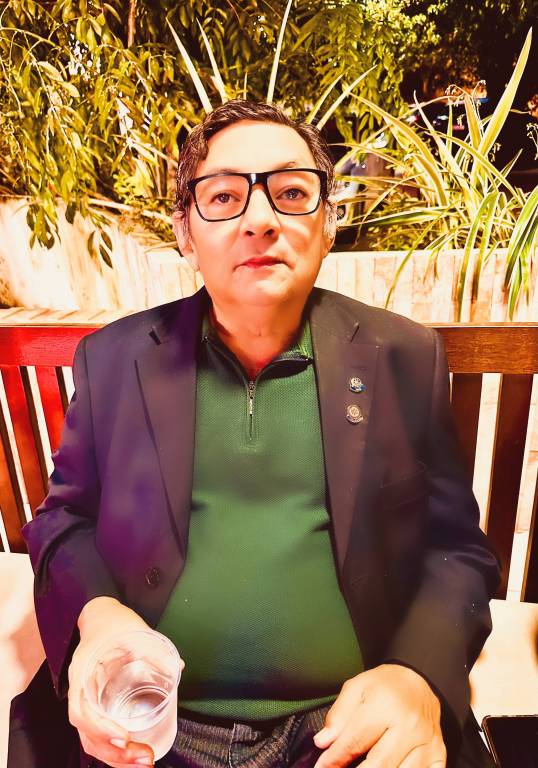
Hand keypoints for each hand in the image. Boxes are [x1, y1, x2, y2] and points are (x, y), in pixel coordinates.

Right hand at [68, 597, 156, 766]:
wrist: (99, 617)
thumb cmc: (113, 623)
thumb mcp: (134, 630)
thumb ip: (154, 649)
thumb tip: (177, 668)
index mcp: (84, 672)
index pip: (83, 709)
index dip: (101, 727)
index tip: (124, 736)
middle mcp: (80, 691)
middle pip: (87, 734)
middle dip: (114, 752)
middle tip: (143, 758)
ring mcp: (85, 701)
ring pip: (91, 740)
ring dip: (115, 757)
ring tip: (142, 763)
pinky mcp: (95, 707)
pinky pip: (97, 735)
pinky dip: (113, 750)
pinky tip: (132, 756)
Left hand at [313, 664, 446, 767]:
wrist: (420, 680)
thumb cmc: (385, 686)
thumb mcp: (356, 688)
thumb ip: (338, 716)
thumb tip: (323, 742)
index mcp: (386, 706)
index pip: (355, 741)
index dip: (335, 758)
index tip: (322, 766)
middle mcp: (409, 726)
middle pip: (379, 765)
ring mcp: (427, 743)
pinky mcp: (438, 755)